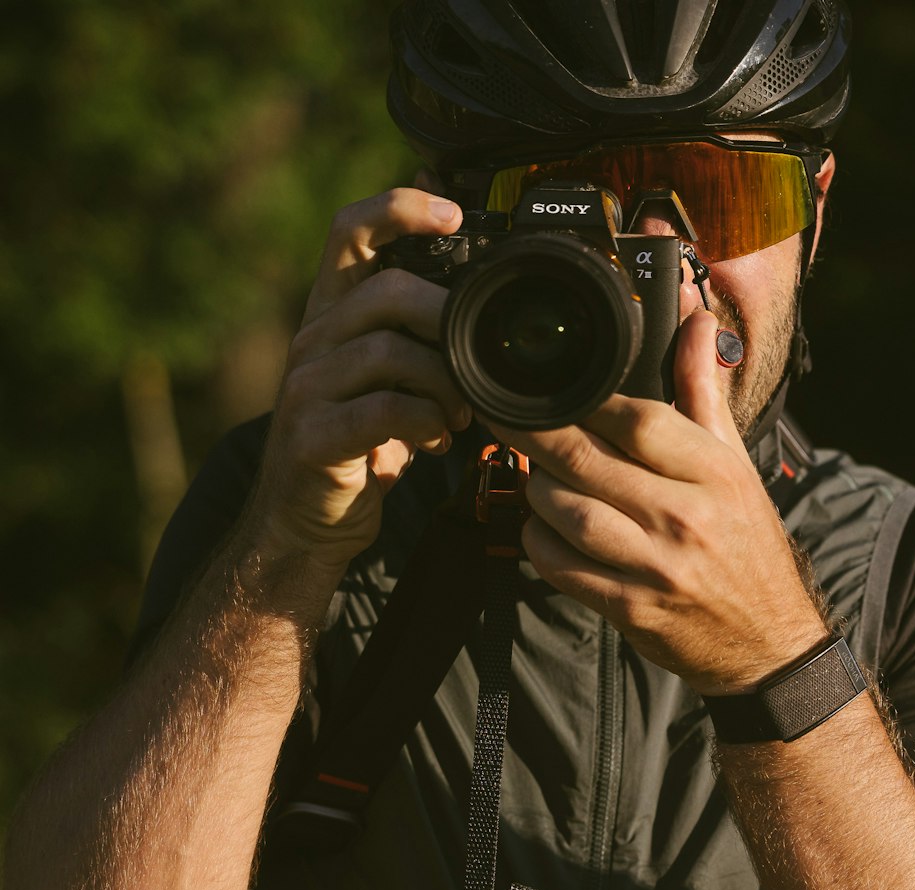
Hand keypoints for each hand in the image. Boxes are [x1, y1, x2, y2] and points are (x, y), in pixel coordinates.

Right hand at [249, 187, 472, 564]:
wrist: (306, 525)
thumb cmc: (359, 450)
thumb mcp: (389, 382)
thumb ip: (417, 337)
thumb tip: (472, 290)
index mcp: (331, 317)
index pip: (350, 231)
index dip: (400, 208)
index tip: (455, 214)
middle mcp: (312, 342)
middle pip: (386, 290)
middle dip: (447, 318)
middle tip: (476, 356)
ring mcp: (307, 388)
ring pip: (389, 350)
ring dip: (443, 381)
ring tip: (459, 413)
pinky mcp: (314, 437)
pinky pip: (383, 410)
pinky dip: (424, 421)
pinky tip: (435, 440)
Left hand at [492, 308, 827, 694]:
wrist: (768, 644)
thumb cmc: (746, 547)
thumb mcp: (735, 466)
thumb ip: (703, 393)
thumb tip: (696, 319)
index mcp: (714, 473)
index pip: (638, 419)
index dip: (586, 399)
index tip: (556, 386)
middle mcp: (684, 517)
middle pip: (587, 460)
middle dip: (535, 434)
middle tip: (505, 416)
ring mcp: (654, 567)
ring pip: (566, 512)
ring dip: (536, 490)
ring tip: (534, 477)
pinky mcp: (629, 609)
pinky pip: (561, 567)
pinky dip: (539, 542)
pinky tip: (542, 527)